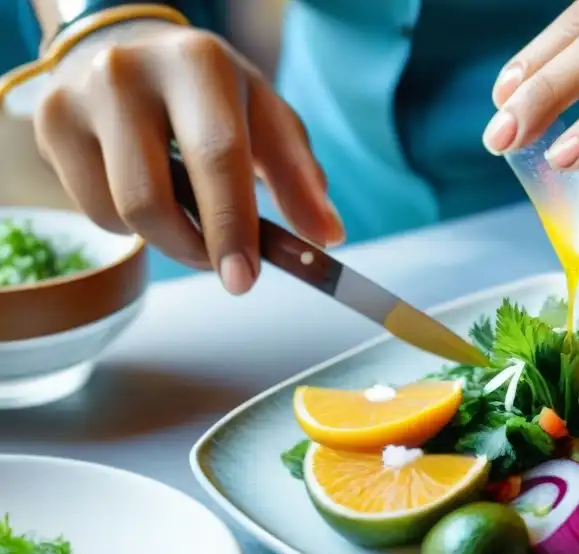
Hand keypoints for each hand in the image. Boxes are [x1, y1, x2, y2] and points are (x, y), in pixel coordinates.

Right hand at [34, 21, 342, 293]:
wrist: (133, 50)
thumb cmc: (211, 95)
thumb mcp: (265, 119)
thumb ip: (299, 178)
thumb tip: (326, 236)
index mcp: (199, 65)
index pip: (216, 157)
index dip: (232, 226)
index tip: (244, 279)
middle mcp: (127, 74)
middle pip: (152, 200)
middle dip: (195, 249)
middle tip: (225, 267)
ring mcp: (79, 98)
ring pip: (121, 214)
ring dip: (168, 239)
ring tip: (192, 217)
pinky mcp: (52, 125)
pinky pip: (94, 212)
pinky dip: (131, 223)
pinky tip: (146, 190)